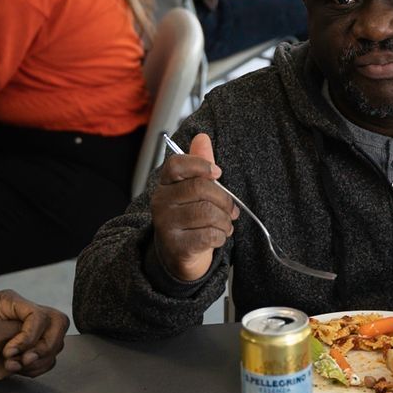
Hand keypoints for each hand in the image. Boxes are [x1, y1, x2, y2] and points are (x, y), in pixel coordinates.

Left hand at [0, 290, 69, 390]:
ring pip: (55, 344)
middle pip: (57, 324)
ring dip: (38, 360)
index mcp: (10, 302)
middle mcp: (21, 316)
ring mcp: (26, 336)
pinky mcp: (26, 353)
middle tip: (25, 359)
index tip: (10, 351)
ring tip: (13, 365)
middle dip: (45, 346)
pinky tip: (16, 369)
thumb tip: (30, 336)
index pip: (39, 314)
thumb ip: (7, 331)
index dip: (30, 336)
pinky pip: (47, 360)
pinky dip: (37, 369)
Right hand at [150, 132, 236, 281]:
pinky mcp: (176, 246)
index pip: (177, 164)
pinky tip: (218, 236)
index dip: (200, 164)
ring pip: (207, 213)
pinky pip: (208, 235)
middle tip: (231, 209)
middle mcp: (161, 202)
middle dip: (224, 199)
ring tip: (225, 225)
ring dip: (225, 221)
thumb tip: (202, 137)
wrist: (177, 255)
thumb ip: (199, 164)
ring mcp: (166, 225)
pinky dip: (220, 236)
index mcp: (166, 184)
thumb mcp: (194, 190)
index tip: (217, 173)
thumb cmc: (189, 218)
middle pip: (199, 188)